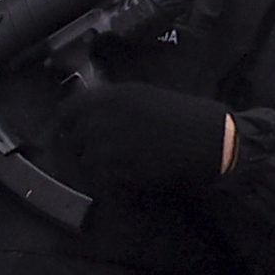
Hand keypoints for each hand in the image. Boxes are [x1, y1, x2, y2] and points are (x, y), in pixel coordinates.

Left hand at [46, 76, 232, 199]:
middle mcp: (109, 115)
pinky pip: (99, 177)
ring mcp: (113, 142)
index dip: (63, 124)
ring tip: (103, 169)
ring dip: (88, 167)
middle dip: (74, 150)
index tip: (65, 133)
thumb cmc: (184, 115)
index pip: (67, 110)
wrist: (211, 138)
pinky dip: (103, 179)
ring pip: (83, 160)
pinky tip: (117, 177)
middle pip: (70, 138)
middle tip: (84, 158)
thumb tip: (86, 115)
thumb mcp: (146, 97)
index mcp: (115, 95)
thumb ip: (115, 104)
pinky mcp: (121, 167)